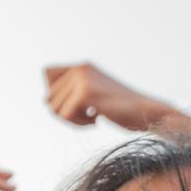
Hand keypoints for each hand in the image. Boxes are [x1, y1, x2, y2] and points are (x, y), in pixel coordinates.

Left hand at [42, 62, 173, 131]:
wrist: (147, 113)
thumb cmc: (121, 109)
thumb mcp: (92, 98)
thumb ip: (69, 94)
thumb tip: (44, 100)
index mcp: (82, 66)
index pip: (48, 73)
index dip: (58, 92)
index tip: (80, 101)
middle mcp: (81, 68)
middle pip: (49, 97)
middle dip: (66, 111)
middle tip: (89, 112)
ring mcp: (82, 78)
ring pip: (55, 109)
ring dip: (74, 119)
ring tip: (95, 114)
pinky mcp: (85, 92)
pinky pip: (65, 116)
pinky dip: (80, 123)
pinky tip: (98, 118)